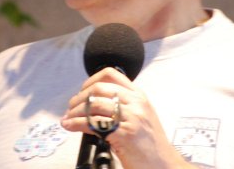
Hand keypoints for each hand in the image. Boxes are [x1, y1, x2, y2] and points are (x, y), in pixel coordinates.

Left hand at [61, 67, 193, 168]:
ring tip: (69, 118)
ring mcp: (131, 117)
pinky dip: (76, 123)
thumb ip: (122, 105)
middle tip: (71, 108)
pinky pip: (93, 123)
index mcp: (139, 95)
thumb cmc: (150, 145)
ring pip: (93, 104)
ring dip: (75, 111)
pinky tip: (71, 126)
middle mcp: (136, 103)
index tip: (82, 91)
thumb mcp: (140, 116)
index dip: (91, 80)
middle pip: (98, 88)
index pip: (110, 74)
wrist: (164, 165)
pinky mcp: (124, 133)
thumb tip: (93, 102)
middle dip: (79, 98)